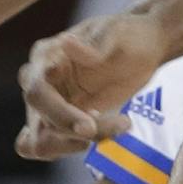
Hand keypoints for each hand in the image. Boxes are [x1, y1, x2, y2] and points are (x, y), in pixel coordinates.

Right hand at [16, 12, 166, 160]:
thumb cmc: (130, 36)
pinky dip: (70, 148)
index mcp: (46, 56)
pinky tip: (102, 133)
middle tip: (118, 126)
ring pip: (40, 142)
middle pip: (39, 123)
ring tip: (115, 128)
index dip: (60, 114)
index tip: (90, 128)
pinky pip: (50, 146)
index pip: (37, 92)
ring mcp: (50, 104)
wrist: (145, 48)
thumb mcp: (117, 35)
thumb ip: (93, 45)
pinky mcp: (63, 120)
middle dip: (73, 134)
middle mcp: (41, 81)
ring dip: (73, 145)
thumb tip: (66, 43)